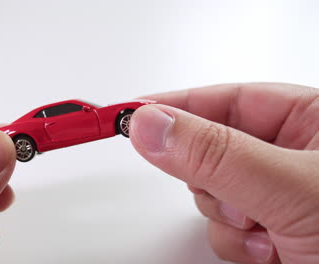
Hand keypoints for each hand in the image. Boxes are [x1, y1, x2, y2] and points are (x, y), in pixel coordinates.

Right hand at [130, 83, 318, 263]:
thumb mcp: (290, 187)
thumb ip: (217, 155)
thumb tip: (152, 126)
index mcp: (312, 121)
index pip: (230, 100)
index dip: (180, 105)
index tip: (133, 113)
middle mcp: (292, 155)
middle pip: (213, 149)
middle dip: (210, 177)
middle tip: (223, 191)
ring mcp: (278, 195)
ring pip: (212, 192)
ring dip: (225, 216)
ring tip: (263, 231)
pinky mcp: (269, 230)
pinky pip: (223, 227)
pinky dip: (234, 242)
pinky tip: (267, 250)